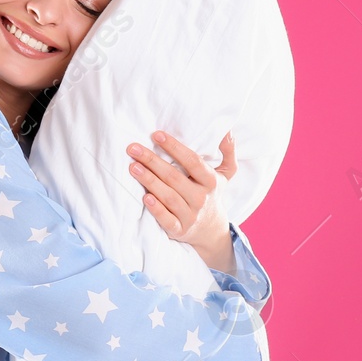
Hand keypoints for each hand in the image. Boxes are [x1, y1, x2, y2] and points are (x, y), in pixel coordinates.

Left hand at [125, 130, 238, 273]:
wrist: (211, 230)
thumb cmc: (212, 194)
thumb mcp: (226, 174)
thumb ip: (228, 151)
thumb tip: (227, 130)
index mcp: (211, 182)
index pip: (192, 161)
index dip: (174, 147)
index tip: (156, 134)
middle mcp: (201, 198)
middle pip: (174, 177)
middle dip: (152, 161)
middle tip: (133, 148)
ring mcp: (190, 215)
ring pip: (168, 197)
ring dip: (149, 181)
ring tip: (133, 167)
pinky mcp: (179, 230)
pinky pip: (166, 220)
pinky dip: (156, 209)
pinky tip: (144, 197)